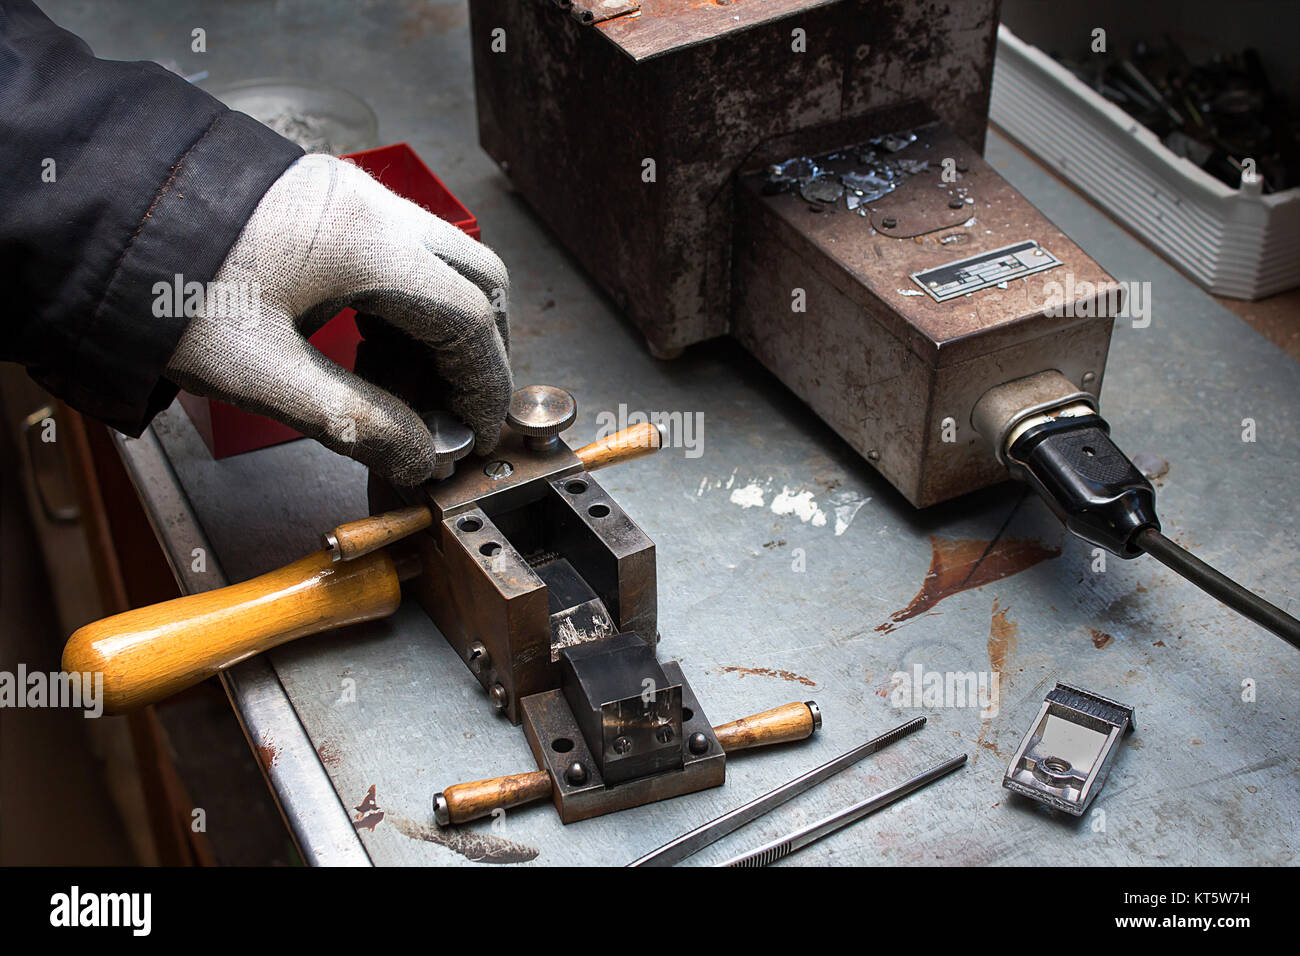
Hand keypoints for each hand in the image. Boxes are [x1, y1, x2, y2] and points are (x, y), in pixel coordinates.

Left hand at [164, 153, 511, 484]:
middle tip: (454, 412)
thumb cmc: (168, 288)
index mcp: (369, 243)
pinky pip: (401, 255)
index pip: (470, 317)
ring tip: (405, 393)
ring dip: (442, 331)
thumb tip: (419, 457)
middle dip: (477, 352)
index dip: (485, 384)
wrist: (99, 215)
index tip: (476, 434)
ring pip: (442, 264)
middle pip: (477, 280)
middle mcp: (375, 208)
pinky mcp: (329, 202)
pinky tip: (371, 351)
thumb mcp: (262, 372)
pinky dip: (406, 308)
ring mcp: (354, 197)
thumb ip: (354, 420)